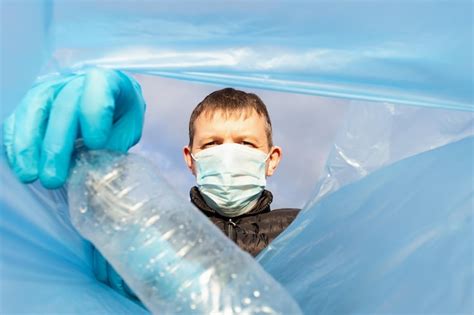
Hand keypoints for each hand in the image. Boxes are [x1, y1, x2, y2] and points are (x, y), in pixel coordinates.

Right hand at [3, 68, 145, 187]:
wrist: (111, 99)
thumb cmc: (121, 113)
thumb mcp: (129, 127)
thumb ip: (115, 144)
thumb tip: (96, 170)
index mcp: (106, 80)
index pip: (98, 90)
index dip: (95, 115)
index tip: (96, 144)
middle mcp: (74, 80)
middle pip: (61, 107)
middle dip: (55, 146)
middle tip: (53, 179)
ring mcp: (49, 90)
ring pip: (32, 111)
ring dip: (28, 147)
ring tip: (29, 175)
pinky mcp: (32, 103)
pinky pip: (16, 120)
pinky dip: (15, 144)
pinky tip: (21, 167)